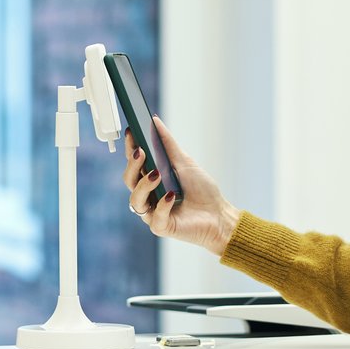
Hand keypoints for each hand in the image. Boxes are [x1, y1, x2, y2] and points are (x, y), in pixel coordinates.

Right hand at [122, 116, 240, 256]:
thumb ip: (168, 144)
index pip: (134, 163)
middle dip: (132, 166)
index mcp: (150, 179)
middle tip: (140, 152)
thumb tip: (155, 121)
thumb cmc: (202, 190)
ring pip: (135, 200)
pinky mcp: (161, 227)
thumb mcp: (184, 162)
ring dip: (144, 185)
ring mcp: (152, 212)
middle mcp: (148, 196)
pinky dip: (162, 205)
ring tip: (156, 174)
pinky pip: (154, 217)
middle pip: (129, 180)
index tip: (131, 131)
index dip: (130, 148)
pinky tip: (171, 196)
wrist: (219, 214)